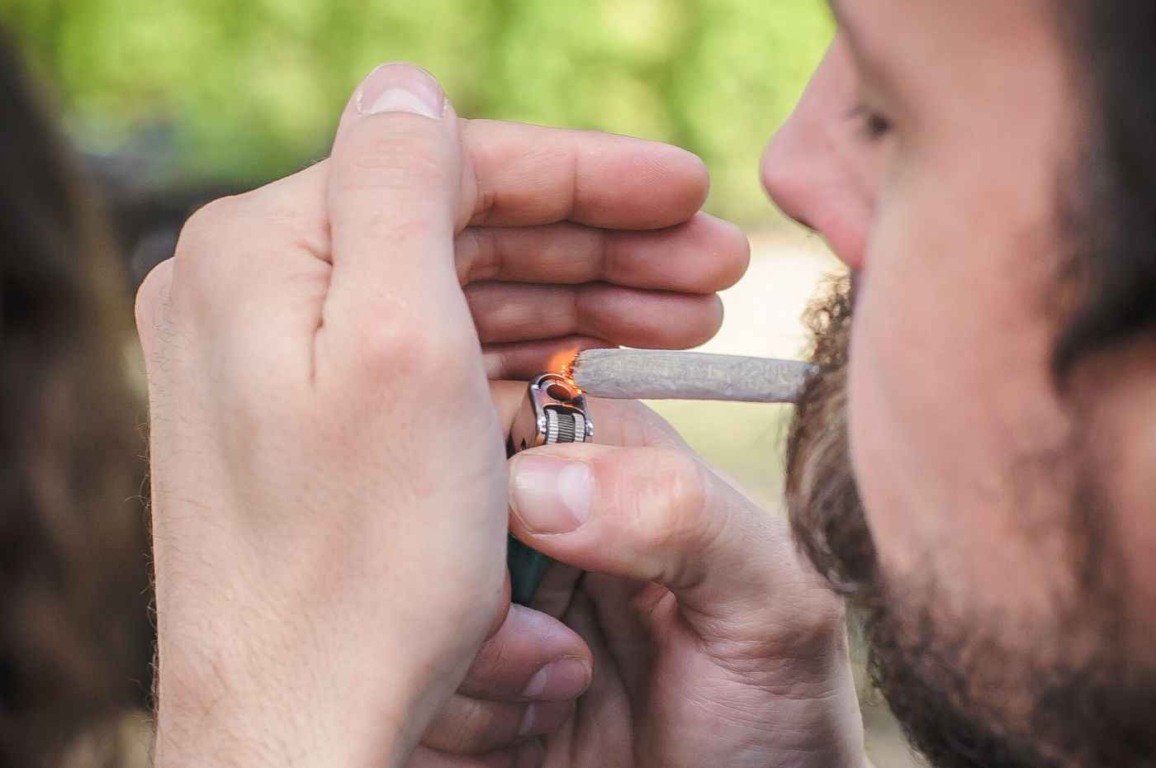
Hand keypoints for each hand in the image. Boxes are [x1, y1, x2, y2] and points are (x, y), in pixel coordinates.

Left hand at [138, 59, 746, 767]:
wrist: (300, 736)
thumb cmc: (361, 569)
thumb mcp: (402, 350)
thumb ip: (404, 183)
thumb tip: (409, 83)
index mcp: (259, 251)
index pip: (448, 167)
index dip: (584, 175)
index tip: (688, 191)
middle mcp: (246, 295)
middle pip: (457, 231)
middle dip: (596, 242)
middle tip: (710, 265)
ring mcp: (271, 363)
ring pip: (453, 296)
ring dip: (574, 298)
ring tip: (681, 317)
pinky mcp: (306, 426)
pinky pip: (433, 359)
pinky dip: (520, 355)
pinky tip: (599, 368)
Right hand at [417, 399, 866, 767]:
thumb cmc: (776, 720)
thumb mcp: (772, 608)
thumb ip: (683, 515)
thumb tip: (535, 482)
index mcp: (612, 472)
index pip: (502, 407)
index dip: (488, 469)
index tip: (519, 546)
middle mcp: (537, 527)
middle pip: (431, 505)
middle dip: (475, 590)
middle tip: (561, 655)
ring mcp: (489, 609)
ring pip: (400, 600)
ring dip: (471, 671)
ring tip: (561, 702)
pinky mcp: (451, 686)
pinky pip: (393, 681)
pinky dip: (449, 726)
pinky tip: (524, 742)